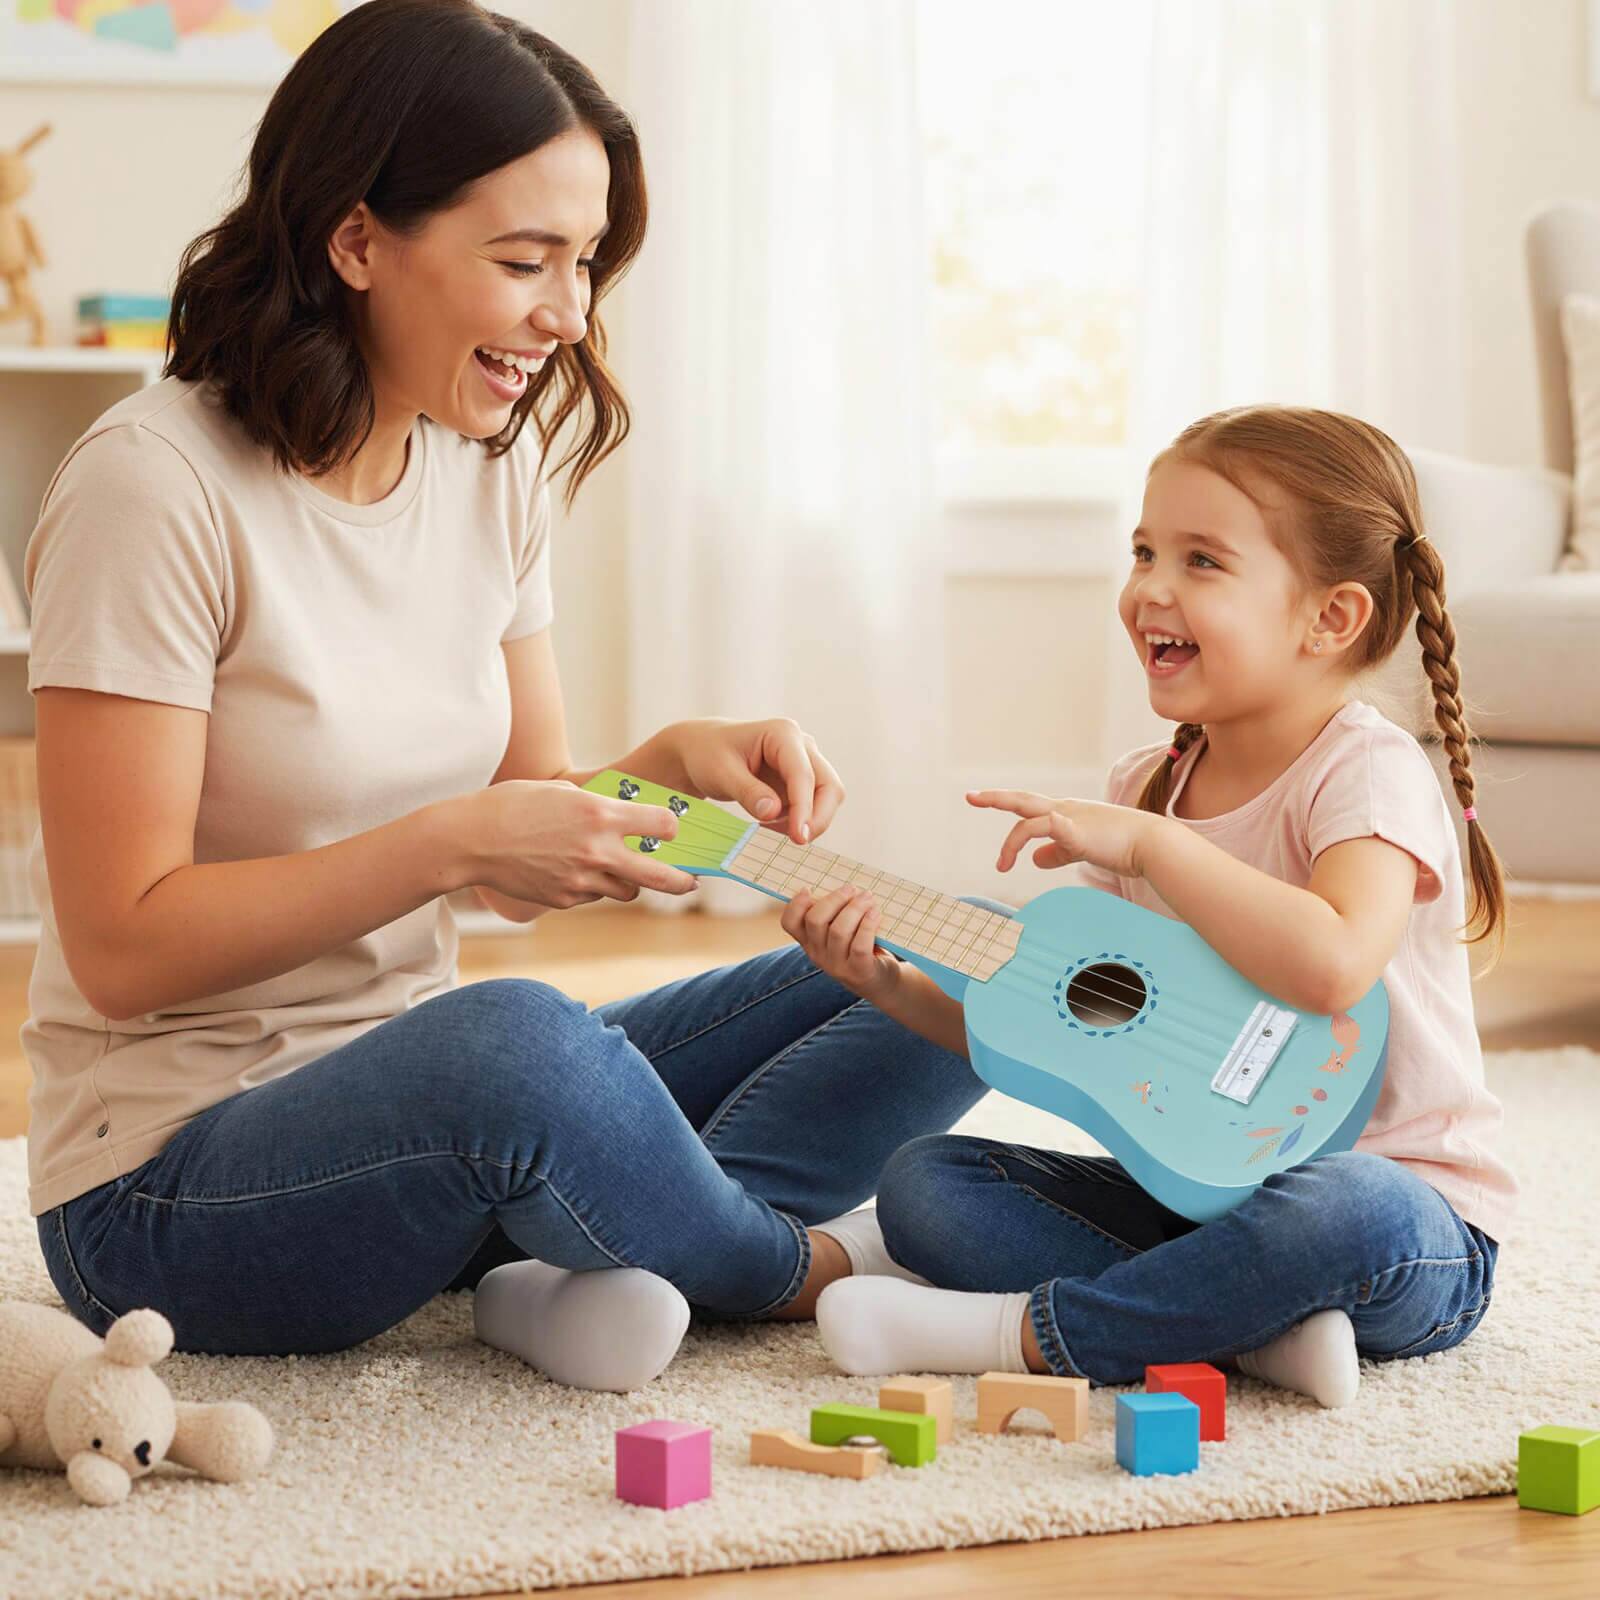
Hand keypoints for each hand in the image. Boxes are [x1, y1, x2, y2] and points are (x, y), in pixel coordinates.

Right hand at [464, 780, 697, 909]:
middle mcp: (597, 850)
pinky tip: (571, 870)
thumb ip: (599, 805)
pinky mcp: (565, 899)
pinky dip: (593, 886)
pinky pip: (594, 896)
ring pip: (626, 891)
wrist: (471, 840)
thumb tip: (629, 816)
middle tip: (692, 882)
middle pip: (660, 876)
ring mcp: (582, 880)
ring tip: (616, 867)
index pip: (662, 824)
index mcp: (600, 815)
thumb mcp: (562, 793)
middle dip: (682, 881)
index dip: (672, 826)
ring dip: (628, 881)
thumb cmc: (514, 805)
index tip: (673, 828)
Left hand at [669, 718, 843, 844]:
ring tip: (768, 827)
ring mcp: (804, 764)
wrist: (702, 751)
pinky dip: (796, 821)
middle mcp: (801, 746)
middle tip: (797, 840)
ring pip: (826, 797)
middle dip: (818, 817)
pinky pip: (811, 807)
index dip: (804, 807)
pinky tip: (768, 823)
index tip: (799, 836)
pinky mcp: (799, 783)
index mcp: (783, 734)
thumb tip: (773, 812)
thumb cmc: (709, 754)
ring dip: (807, 820)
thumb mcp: (721, 773)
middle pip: (829, 786)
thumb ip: (748, 792)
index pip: (803, 773)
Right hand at [780, 884, 901, 1003]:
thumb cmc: (861, 947)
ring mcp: (837, 965)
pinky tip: (875, 914)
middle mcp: (818, 954)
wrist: (881, 981)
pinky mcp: (858, 971)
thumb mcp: (842, 933)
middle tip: (851, 888)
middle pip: (815, 920)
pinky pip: (859, 945)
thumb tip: (843, 885)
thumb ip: (835, 914)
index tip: (808, 889)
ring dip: (855, 908)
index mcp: (809, 942)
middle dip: (834, 899)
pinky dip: (868, 925)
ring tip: (868, 898)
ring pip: (838, 930)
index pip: (789, 923)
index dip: (795, 904)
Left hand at [966, 788, 1162, 879]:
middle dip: (995, 798)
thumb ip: (1057, 853)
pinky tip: (1025, 856)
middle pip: (1022, 800)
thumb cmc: (1123, 848)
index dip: (1005, 802)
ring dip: (1009, 844)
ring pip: (1028, 820)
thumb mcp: (1082, 849)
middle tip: (970, 796)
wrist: (1153, 844)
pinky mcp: (1077, 831)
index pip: (1030, 806)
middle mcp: (1065, 810)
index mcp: (1066, 813)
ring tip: (1001, 867)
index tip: (980, 798)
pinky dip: (1029, 837)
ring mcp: (1071, 818)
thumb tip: (1034, 859)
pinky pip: (1046, 827)